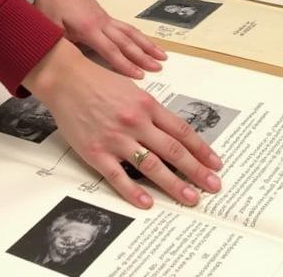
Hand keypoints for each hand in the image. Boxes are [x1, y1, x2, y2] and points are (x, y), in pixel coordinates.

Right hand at [25, 39, 222, 208]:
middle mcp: (136, 122)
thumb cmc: (100, 82)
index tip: (215, 163)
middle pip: (173, 150)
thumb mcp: (132, 89)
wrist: (67, 80)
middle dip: (196, 170)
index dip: (201, 149)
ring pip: (151, 166)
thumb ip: (151, 111)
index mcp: (147, 105)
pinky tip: (148, 202)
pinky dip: (134, 191)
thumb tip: (172, 132)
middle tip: (214, 186)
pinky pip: (118, 176)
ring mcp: (116, 139)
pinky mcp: (96, 152)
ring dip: (173, 184)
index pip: (181, 131)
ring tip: (191, 197)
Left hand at [29, 0, 164, 79]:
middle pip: (127, 42)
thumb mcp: (50, 28)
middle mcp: (101, 23)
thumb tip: (70, 64)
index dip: (125, 64)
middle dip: (143, 56)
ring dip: (146, 44)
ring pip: (130, 32)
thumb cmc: (50, 3)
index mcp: (88, 28)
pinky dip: (138, 36)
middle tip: (159, 67)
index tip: (140, 75)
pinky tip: (144, 41)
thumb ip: (62, 46)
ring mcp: (105, 18)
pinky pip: (125, 27)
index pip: (111, 50)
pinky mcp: (104, 15)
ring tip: (161, 54)